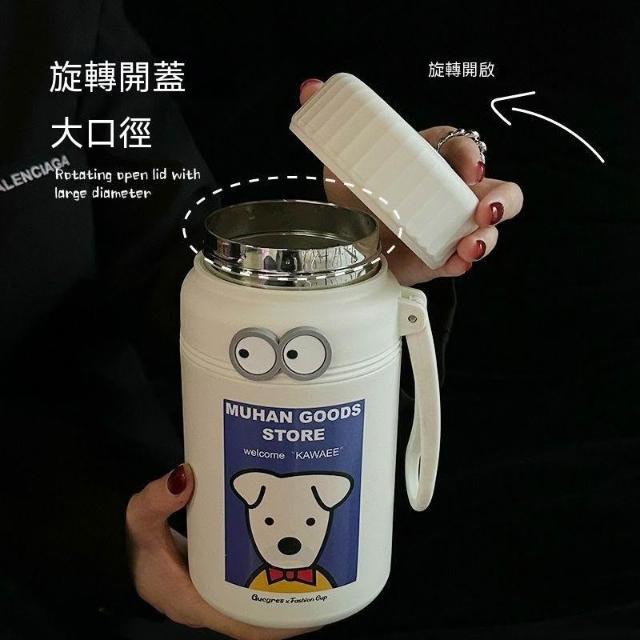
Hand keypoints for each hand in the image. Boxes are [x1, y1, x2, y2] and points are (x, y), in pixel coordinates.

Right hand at [126, 464, 319, 639]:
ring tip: (324, 559)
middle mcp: (212, 603)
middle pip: (262, 611)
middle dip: (296, 600)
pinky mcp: (217, 574)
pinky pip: (249, 578)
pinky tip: (290, 544)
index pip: (248, 625)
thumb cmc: (130, 547)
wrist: (118, 550)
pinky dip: (269, 568)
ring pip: (259, 595)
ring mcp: (216, 590)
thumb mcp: (139, 523)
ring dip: (288, 585)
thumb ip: (155, 503)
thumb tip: (185, 476)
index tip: (316, 608)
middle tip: (330, 572)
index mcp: (197, 603)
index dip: (283, 623)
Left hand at [299, 79, 523, 285]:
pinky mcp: (439, 257)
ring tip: (471, 244)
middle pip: (497, 191)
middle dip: (502, 200)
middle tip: (485, 209)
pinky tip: (457, 261)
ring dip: (486, 237)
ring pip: (488, 229)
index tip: (469, 167)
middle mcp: (450, 194)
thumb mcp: (344, 160)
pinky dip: (462, 262)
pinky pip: (461, 261)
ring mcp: (449, 227)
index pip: (462, 148)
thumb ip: (335, 126)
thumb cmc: (358, 194)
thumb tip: (310, 89)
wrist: (346, 238)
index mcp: (433, 160)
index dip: (470, 155)